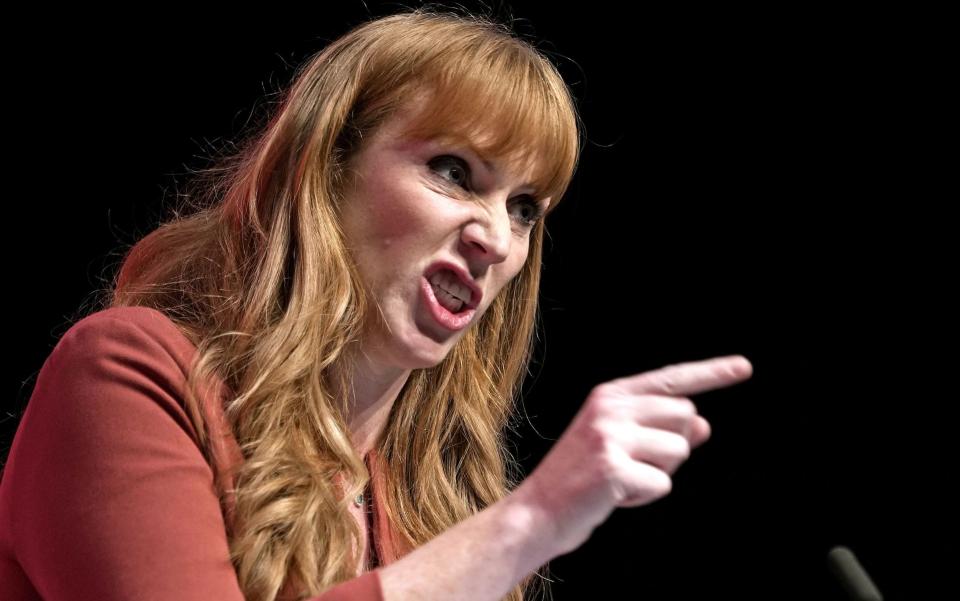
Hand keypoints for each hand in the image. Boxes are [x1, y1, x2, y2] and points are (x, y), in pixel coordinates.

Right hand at [514, 355, 752, 554]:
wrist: (537, 511)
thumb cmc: (580, 479)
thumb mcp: (619, 445)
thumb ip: (661, 431)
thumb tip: (704, 426)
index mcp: (610, 395)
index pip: (671, 379)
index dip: (711, 373)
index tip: (744, 366)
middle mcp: (611, 408)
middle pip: (685, 417)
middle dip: (674, 447)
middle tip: (635, 465)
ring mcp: (610, 436)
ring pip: (678, 451)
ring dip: (659, 474)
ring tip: (621, 481)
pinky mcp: (613, 467)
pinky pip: (662, 483)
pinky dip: (645, 497)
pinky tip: (614, 496)